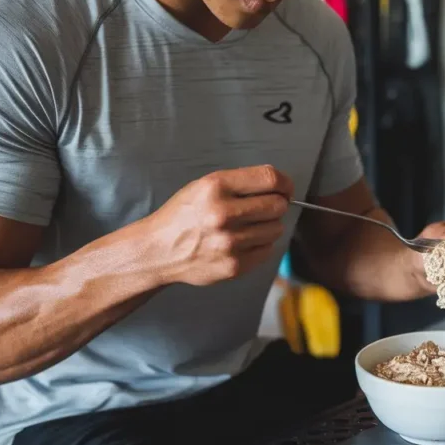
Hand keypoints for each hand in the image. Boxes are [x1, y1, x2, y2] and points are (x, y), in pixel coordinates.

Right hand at [148, 165, 292, 285]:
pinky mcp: (234, 265)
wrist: (158, 251)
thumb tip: (281, 186)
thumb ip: (240, 183)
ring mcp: (229, 242)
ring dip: (268, 227)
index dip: (285, 183)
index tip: (286, 189)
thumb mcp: (204, 187)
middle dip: (276, 205)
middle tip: (263, 210)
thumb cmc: (184, 215)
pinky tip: (241, 243)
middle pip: (277, 205)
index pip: (270, 178)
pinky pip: (267, 250)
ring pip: (275, 229)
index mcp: (216, 186)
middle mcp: (223, 213)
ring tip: (247, 227)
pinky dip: (260, 245)